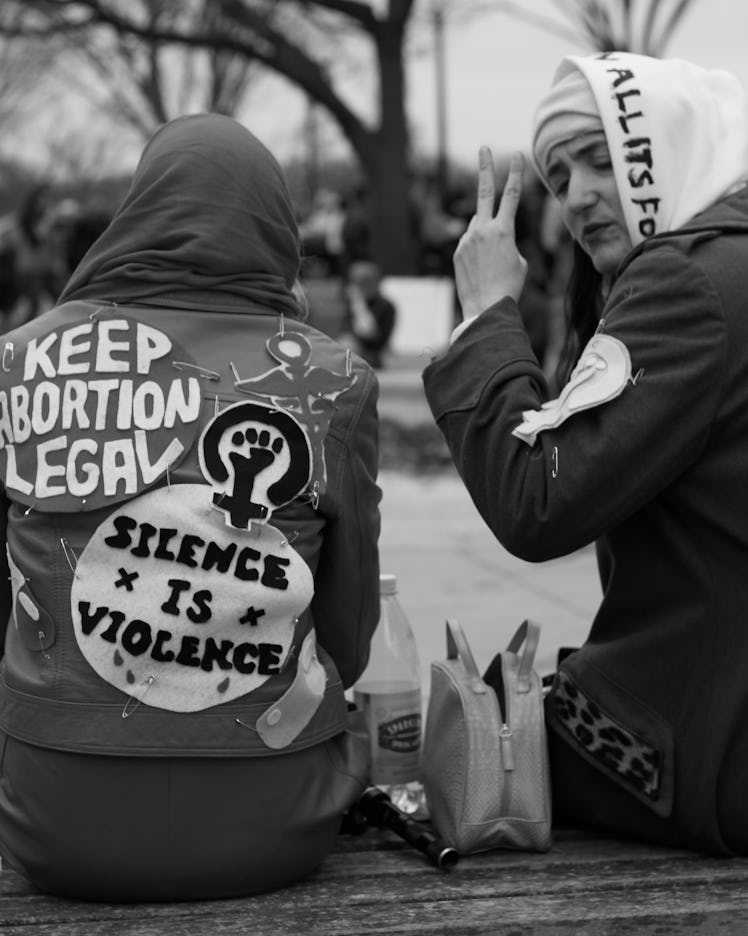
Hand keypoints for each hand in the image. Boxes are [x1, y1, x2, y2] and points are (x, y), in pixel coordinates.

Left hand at [453, 148, 527, 320]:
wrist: (485, 307)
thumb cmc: (509, 286)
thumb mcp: (519, 260)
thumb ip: (506, 240)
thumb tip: (492, 236)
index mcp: (503, 230)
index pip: (511, 195)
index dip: (516, 173)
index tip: (518, 155)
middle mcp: (482, 230)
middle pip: (484, 192)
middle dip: (485, 168)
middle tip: (483, 148)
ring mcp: (467, 239)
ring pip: (477, 226)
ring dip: (486, 235)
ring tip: (491, 262)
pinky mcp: (457, 251)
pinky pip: (469, 243)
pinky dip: (476, 250)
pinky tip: (481, 269)